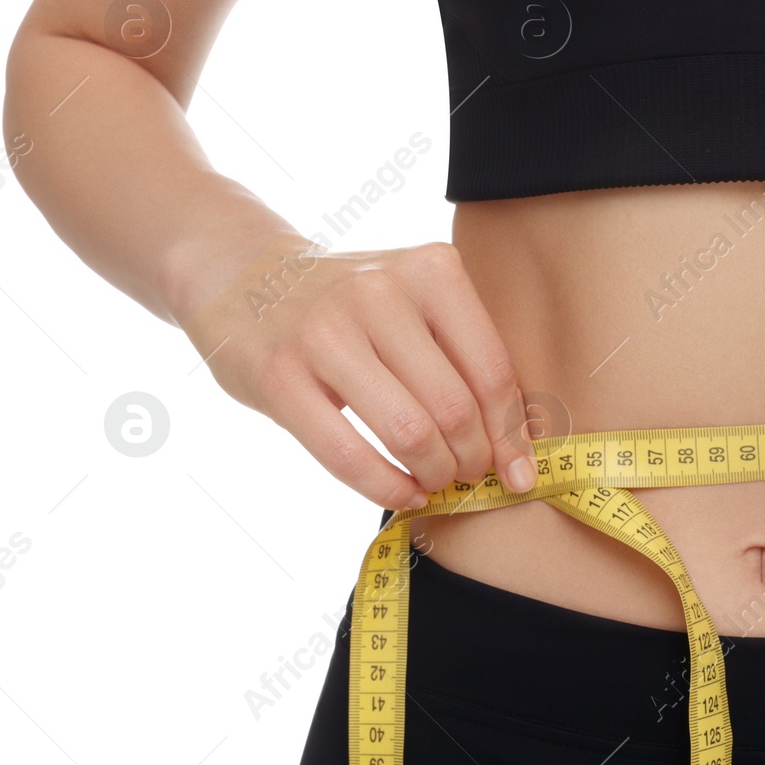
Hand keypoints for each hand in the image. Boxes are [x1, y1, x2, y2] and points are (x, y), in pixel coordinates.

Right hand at [179, 238, 537, 510]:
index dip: (511, 434)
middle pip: (455, 407)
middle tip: (470, 475)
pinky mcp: (278, 375)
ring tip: (436, 481)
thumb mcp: (414, 299)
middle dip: (473, 459)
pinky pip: (347, 454)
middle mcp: (381, 293)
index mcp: (431, 270)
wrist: (244, 275)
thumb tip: (517, 446)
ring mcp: (325, 332)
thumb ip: (462, 353)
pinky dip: (386, 488)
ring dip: (433, 475)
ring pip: (409, 432)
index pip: (493, 371)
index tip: (520, 472)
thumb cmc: (352, 306)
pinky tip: (402, 494)